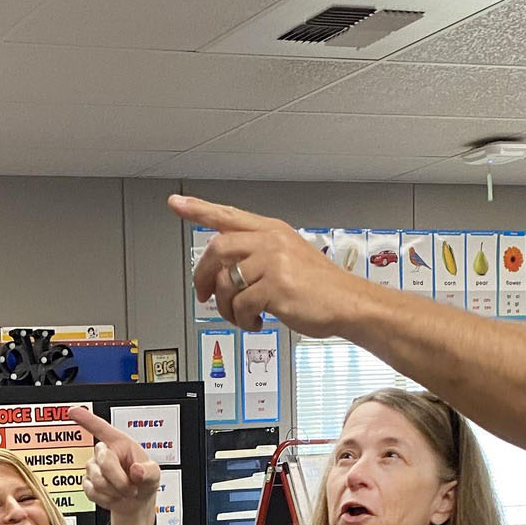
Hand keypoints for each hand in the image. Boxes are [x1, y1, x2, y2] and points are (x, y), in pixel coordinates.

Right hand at [73, 406, 160, 524]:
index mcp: (119, 442)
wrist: (135, 502)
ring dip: (115, 491)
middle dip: (120, 479)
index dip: (86, 418)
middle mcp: (103, 452)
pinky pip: (92, 492)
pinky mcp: (87, 482)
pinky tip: (113, 496)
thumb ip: (148, 472)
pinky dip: (107, 499)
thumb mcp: (154, 475)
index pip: (101, 428)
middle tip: (131, 487)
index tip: (73, 411)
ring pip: (98, 480)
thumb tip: (136, 471)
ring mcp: (93, 468)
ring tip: (124, 491)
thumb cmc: (144, 482)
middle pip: (104, 461)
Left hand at [171, 193, 365, 335]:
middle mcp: (270, 241)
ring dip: (226, 307)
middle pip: (217, 249)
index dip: (198, 209)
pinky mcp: (275, 287)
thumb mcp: (290, 257)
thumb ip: (257, 255)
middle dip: (203, 276)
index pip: (228, 215)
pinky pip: (240, 305)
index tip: (176, 203)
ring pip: (225, 282)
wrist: (348, 303)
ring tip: (241, 315)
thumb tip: (224, 271)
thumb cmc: (320, 286)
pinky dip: (242, 320)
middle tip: (203, 294)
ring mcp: (273, 262)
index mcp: (272, 231)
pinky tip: (256, 321)